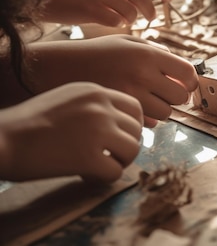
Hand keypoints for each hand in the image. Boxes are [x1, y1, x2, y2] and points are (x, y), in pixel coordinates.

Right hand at [0, 82, 142, 182]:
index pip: (135, 107)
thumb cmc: (26, 124)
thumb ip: (93, 107)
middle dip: (126, 146)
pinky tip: (85, 176)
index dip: (130, 126)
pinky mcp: (89, 157)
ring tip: (98, 167)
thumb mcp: (65, 100)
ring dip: (119, 163)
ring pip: (132, 150)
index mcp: (95, 91)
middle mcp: (100, 107)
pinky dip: (103, 179)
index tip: (118, 138)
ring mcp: (97, 131)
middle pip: (137, 130)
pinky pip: (116, 172)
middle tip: (108, 157)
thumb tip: (119, 126)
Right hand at [27, 35, 198, 125]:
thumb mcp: (128, 42)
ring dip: (161, 110)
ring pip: (166, 113)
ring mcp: (131, 95)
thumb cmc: (96, 54)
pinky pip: (148, 124)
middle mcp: (142, 74)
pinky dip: (146, 120)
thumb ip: (159, 53)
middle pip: (180, 96)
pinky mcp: (119, 113)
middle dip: (176, 97)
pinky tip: (133, 109)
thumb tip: (186, 73)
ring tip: (146, 100)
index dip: (190, 81)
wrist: (58, 68)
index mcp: (148, 54)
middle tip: (163, 93)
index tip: (185, 84)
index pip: (187, 72)